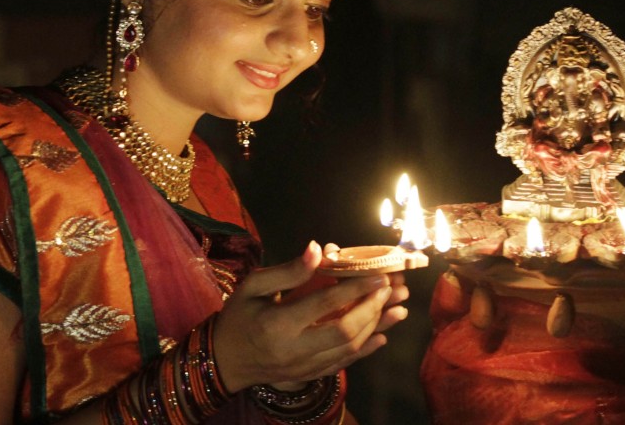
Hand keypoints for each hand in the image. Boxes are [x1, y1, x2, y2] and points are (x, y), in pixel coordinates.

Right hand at [214, 241, 406, 391]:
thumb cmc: (239, 316)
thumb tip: (318, 248)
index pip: (323, 304)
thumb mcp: (253, 286)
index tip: (379, 275)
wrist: (225, 361)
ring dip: (377, 327)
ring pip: (349, 349)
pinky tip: (383, 336)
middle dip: (372, 308)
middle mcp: (293, 349)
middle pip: (343, 331)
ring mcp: (303, 368)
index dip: (354, 288)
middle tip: (392, 289)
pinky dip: (366, 351)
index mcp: (277, 324)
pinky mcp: (309, 376)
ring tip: (399, 308)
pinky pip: (344, 364)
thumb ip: (287, 271)